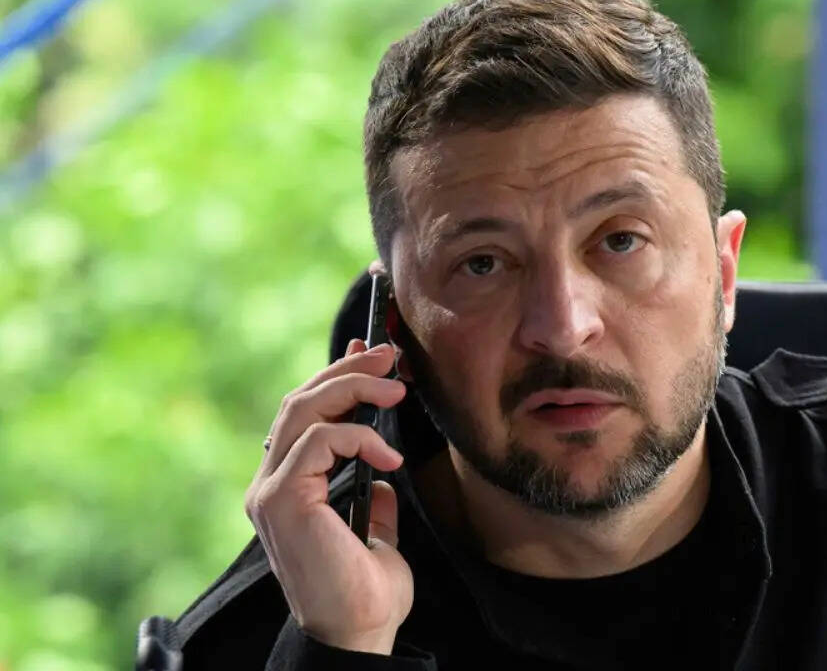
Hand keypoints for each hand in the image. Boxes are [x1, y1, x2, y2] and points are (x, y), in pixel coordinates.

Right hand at [244, 338, 410, 653]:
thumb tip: (381, 468)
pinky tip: (389, 455)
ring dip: (355, 387)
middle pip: (300, 401)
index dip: (336, 376)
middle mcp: (269, 485)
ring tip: (397, 387)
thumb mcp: (377, 529)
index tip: (372, 353)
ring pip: (303, 409)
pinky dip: (359, 435)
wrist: (360, 632)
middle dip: (349, 370)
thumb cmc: (368, 591)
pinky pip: (319, 440)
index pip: (304, 415)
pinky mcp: (282, 499)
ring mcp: (270, 491)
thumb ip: (371, 494)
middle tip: (392, 355)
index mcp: (288, 489)